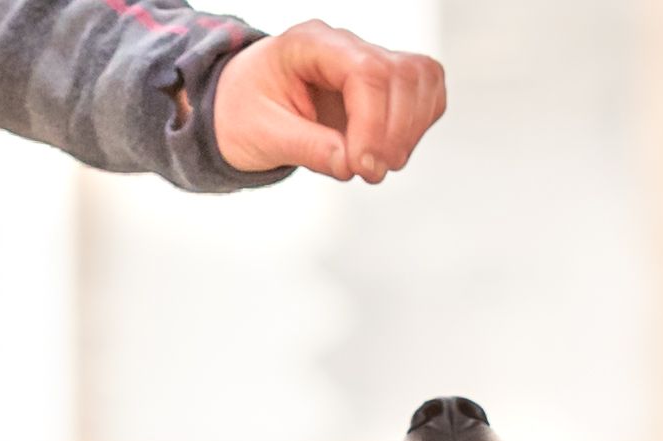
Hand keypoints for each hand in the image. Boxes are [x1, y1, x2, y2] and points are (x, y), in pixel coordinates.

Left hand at [213, 20, 445, 184]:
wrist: (238, 107)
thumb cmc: (242, 112)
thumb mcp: (261, 134)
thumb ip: (307, 147)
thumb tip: (351, 165)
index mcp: (310, 44)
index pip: (366, 71)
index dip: (373, 122)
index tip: (362, 164)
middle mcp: (346, 45)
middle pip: (401, 73)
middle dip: (394, 130)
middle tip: (370, 173)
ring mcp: (369, 59)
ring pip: (421, 78)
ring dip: (410, 129)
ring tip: (379, 166)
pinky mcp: (383, 83)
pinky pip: (424, 91)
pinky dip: (417, 125)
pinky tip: (391, 151)